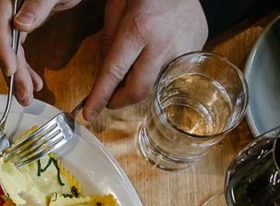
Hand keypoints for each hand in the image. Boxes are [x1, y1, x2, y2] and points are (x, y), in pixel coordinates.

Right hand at [0, 0, 78, 103]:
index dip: (3, 50)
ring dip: (19, 76)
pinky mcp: (18, 25)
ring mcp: (10, 18)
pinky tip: (34, 82)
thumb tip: (20, 24)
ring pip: (9, 50)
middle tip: (24, 94)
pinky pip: (17, 49)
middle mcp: (4, 8)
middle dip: (14, 72)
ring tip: (28, 95)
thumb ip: (38, 4)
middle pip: (3, 44)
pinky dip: (25, 67)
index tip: (11, 71)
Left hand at [85, 0, 206, 117]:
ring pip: (157, 83)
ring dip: (140, 82)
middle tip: (109, 99)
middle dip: (120, 101)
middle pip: (139, 90)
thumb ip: (107, 43)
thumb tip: (103, 75)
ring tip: (134, 67)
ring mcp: (184, 46)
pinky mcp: (198, 45)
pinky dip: (160, 68)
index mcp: (138, 30)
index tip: (89, 113)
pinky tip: (156, 52)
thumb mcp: (115, 9)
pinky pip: (174, 69)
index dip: (99, 97)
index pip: (113, 74)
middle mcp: (163, 42)